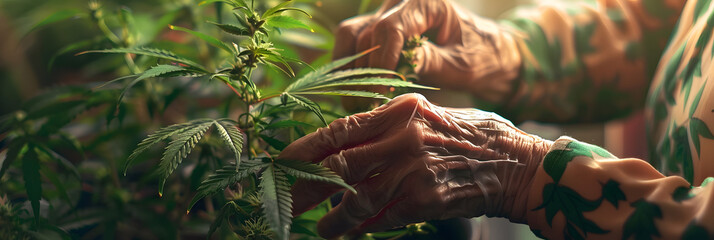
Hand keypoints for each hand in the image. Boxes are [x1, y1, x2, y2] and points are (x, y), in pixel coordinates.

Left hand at [279, 93, 551, 237]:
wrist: (517, 166)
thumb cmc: (473, 139)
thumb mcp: (429, 118)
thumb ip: (389, 129)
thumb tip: (348, 150)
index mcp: (401, 109)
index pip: (340, 129)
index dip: (305, 149)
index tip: (282, 164)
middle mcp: (403, 136)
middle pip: (338, 164)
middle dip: (306, 187)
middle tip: (287, 204)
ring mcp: (413, 168)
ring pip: (355, 197)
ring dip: (332, 218)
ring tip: (319, 230)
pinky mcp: (424, 199)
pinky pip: (381, 218)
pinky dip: (361, 228)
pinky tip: (349, 234)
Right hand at [334, 0, 521, 101]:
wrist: (490, 55)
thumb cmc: (482, 57)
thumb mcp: (460, 64)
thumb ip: (429, 62)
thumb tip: (395, 70)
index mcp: (426, 2)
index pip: (389, 29)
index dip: (380, 63)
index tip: (379, 94)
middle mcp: (401, 3)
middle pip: (365, 33)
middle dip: (362, 73)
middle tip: (365, 106)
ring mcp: (388, 15)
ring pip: (351, 36)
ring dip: (349, 70)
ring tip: (357, 102)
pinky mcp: (381, 31)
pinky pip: (354, 45)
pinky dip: (351, 69)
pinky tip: (358, 93)